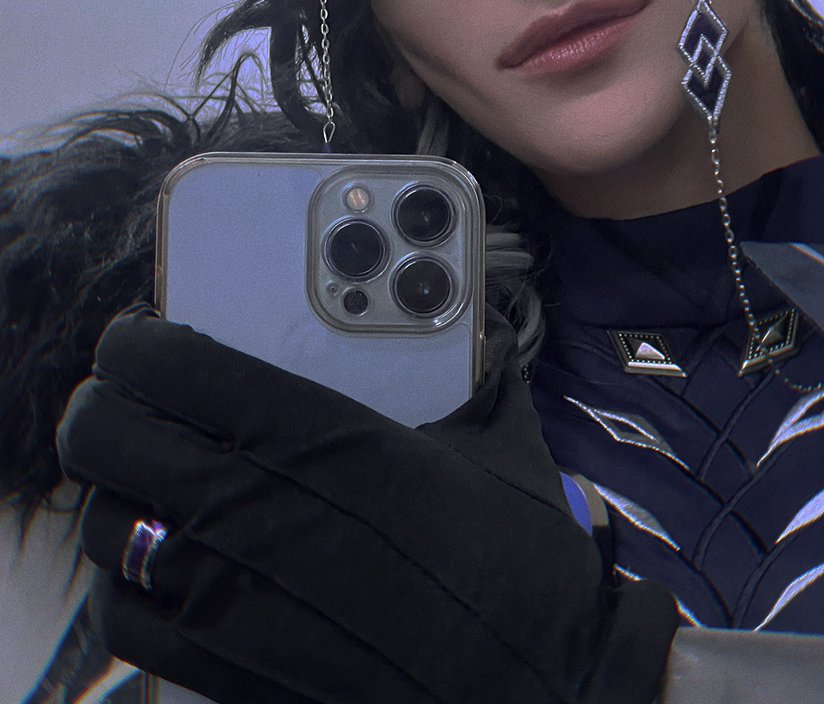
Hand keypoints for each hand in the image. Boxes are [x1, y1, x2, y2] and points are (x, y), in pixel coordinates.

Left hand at [58, 305, 675, 703]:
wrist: (543, 692)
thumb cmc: (523, 566)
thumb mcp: (498, 448)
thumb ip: (470, 380)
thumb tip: (478, 339)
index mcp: (323, 440)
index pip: (175, 367)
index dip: (135, 344)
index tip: (135, 338)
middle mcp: (257, 512)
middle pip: (108, 438)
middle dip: (98, 408)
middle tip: (118, 398)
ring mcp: (232, 598)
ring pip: (103, 525)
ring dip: (104, 491)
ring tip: (132, 474)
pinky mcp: (229, 671)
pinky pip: (125, 618)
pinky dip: (122, 582)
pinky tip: (154, 561)